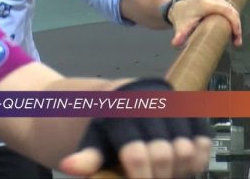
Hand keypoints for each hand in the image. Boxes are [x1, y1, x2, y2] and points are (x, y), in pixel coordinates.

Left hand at [58, 79, 212, 177]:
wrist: (121, 100)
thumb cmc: (107, 126)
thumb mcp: (93, 140)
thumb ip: (86, 157)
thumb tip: (68, 166)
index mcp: (120, 110)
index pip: (135, 154)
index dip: (139, 177)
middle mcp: (149, 103)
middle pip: (163, 155)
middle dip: (158, 175)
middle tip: (150, 178)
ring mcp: (172, 105)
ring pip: (186, 149)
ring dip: (179, 169)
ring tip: (164, 173)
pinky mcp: (190, 111)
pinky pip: (203, 141)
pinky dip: (197, 158)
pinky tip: (182, 164)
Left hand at [169, 0, 240, 46]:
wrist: (177, 7)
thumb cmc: (180, 16)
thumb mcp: (180, 26)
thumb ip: (179, 35)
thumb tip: (175, 44)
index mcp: (206, 4)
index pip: (227, 11)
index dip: (234, 23)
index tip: (235, 36)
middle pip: (232, 12)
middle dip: (236, 27)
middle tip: (236, 42)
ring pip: (232, 11)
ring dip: (235, 24)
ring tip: (235, 39)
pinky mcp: (218, 0)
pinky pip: (229, 10)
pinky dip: (232, 20)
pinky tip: (231, 32)